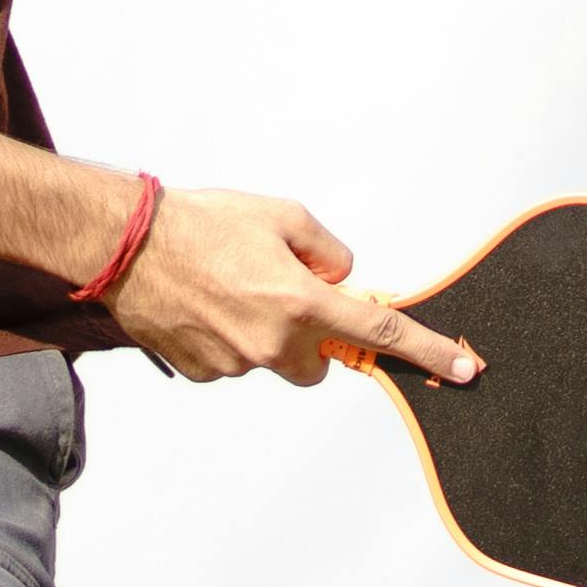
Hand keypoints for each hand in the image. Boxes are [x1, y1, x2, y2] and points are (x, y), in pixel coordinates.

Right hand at [104, 190, 482, 389]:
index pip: (381, 332)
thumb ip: (326, 250)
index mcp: (301, 302)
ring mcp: (237, 363)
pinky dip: (226, 338)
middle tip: (278, 295)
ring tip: (224, 287)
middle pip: (318, 359)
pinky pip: (233, 362)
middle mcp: (274, 342)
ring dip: (262, 331)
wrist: (123, 245)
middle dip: (310, 336)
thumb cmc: (197, 223)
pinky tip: (203, 305)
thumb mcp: (280, 214)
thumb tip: (340, 276)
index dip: (428, 351)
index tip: (463, 369)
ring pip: (271, 358)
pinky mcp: (204, 372)